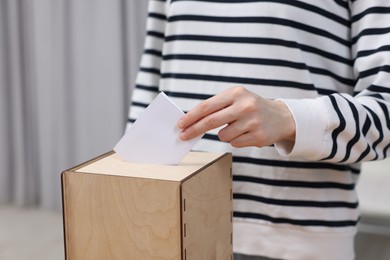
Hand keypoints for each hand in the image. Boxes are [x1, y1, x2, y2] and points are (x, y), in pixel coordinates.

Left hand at [177, 86, 295, 147]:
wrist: (281, 117)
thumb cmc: (251, 107)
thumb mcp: (236, 99)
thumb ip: (216, 107)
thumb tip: (191, 121)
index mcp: (236, 93)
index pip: (207, 106)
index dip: (191, 116)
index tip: (180, 124)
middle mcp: (245, 106)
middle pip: (210, 121)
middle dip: (194, 130)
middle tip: (183, 136)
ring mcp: (252, 122)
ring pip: (222, 135)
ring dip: (224, 134)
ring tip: (237, 127)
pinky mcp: (258, 137)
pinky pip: (234, 143)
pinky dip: (236, 140)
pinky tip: (246, 133)